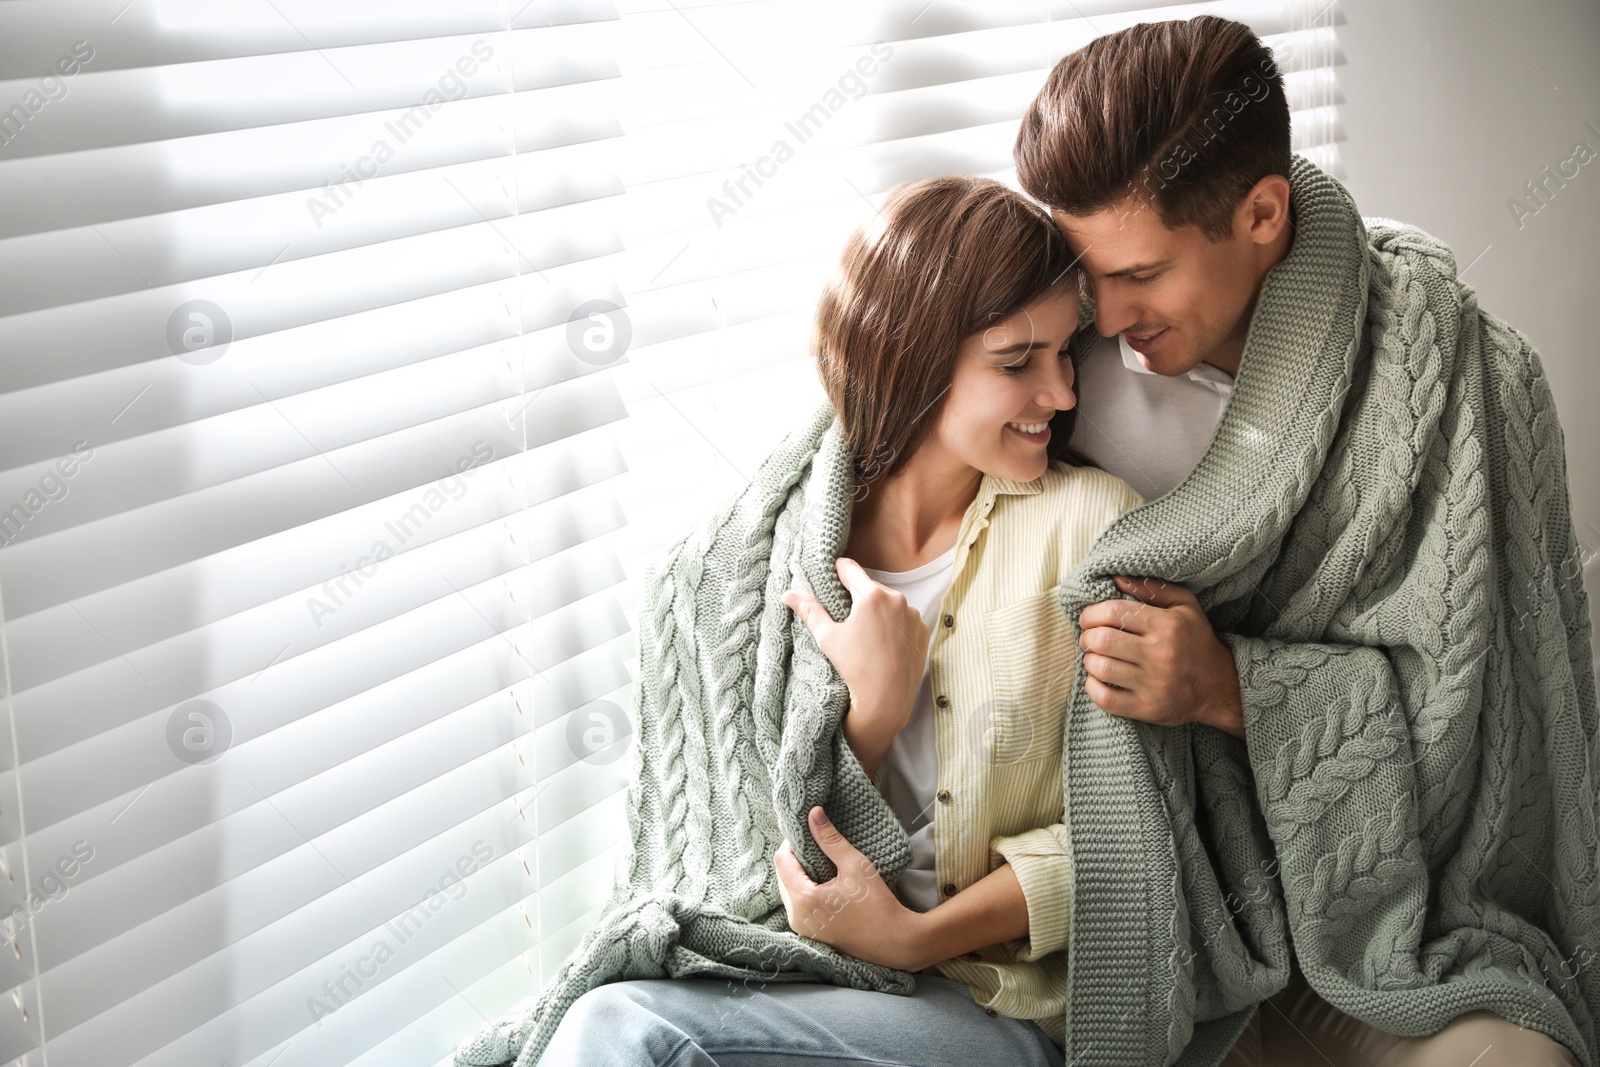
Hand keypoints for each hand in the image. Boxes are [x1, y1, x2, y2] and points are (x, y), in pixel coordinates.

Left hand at [773, 806, 925, 971]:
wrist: (894, 941)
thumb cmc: (877, 904)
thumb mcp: (855, 866)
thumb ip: (830, 839)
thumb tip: (813, 813)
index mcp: (803, 899)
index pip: (782, 860)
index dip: (791, 841)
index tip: (806, 830)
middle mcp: (796, 916)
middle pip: (782, 875)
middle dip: (794, 857)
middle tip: (814, 843)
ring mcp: (802, 928)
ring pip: (789, 890)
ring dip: (799, 873)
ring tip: (819, 860)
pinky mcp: (811, 933)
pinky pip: (798, 904)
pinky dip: (805, 889)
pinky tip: (822, 880)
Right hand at [783, 558, 929, 739]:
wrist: (887, 700)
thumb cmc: (855, 668)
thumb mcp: (827, 638)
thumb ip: (810, 611)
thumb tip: (789, 594)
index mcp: (871, 595)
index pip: (850, 569)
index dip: (838, 570)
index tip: (831, 575)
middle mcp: (897, 598)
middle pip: (870, 586)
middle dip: (857, 595)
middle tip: (845, 612)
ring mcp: (913, 615)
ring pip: (889, 602)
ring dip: (877, 609)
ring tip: (865, 631)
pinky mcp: (922, 630)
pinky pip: (904, 618)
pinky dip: (894, 624)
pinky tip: (883, 642)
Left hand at [1076, 575, 1243, 738]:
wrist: (1220, 687)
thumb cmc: (1196, 641)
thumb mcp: (1184, 606)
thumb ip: (1151, 589)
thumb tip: (1116, 578)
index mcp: (1167, 625)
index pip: (1115, 612)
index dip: (1092, 613)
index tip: (1088, 618)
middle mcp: (1161, 655)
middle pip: (1103, 640)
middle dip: (1087, 637)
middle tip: (1089, 638)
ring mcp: (1154, 685)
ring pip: (1101, 668)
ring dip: (1089, 661)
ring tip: (1095, 657)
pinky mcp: (1148, 709)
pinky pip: (1106, 699)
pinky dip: (1092, 687)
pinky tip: (1098, 680)